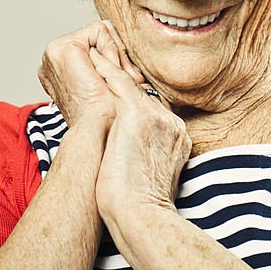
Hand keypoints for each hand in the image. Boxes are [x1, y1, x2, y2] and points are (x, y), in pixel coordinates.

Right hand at [37, 20, 144, 131]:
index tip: (123, 77)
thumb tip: (121, 54)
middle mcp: (52, 57)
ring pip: (101, 30)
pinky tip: (109, 71)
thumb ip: (104, 65)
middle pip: (98, 33)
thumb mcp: (103, 83)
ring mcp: (55, 51)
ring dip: (117, 53)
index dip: (115, 55)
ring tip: (118, 77)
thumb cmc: (104, 114)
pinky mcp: (65, 48)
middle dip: (118, 53)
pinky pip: (100, 30)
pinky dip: (112, 49)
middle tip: (128, 77)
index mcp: (58, 66)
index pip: (94, 41)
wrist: (95, 128)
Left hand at [89, 49, 191, 228]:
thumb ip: (147, 158)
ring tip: (96, 55)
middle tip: (105, 63)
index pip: (156, 110)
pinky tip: (93, 58)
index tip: (122, 92)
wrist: (140, 215)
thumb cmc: (138, 207)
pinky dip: (105, 69)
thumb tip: (130, 157)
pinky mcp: (137, 114)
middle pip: (146, 94)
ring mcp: (156, 116)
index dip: (138, 100)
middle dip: (125, 82)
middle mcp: (171, 123)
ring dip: (112, 69)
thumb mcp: (151, 177)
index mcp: (177, 137)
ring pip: (131, 84)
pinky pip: (118, 82)